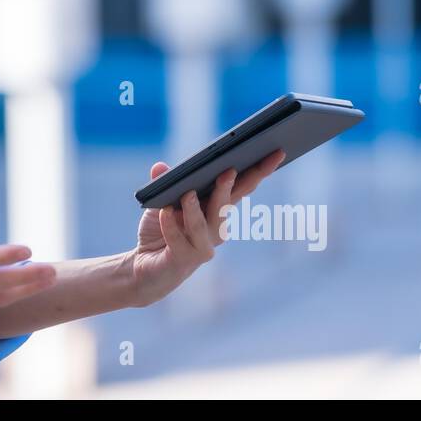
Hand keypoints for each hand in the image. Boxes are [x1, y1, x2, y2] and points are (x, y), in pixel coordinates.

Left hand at [127, 148, 285, 306]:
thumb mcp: (160, 202)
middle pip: (226, 205)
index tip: (276, 152)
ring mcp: (203, 246)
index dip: (260, 170)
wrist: (144, 268)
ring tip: (187, 193)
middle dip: (229, 187)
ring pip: (204, 226)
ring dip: (195, 208)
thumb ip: (164, 184)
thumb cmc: (159, 232)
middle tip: (228, 170)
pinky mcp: (185, 260)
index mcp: (216, 208)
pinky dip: (171, 226)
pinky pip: (179, 240)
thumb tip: (160, 167)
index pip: (241, 186)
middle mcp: (215, 228)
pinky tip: (164, 212)